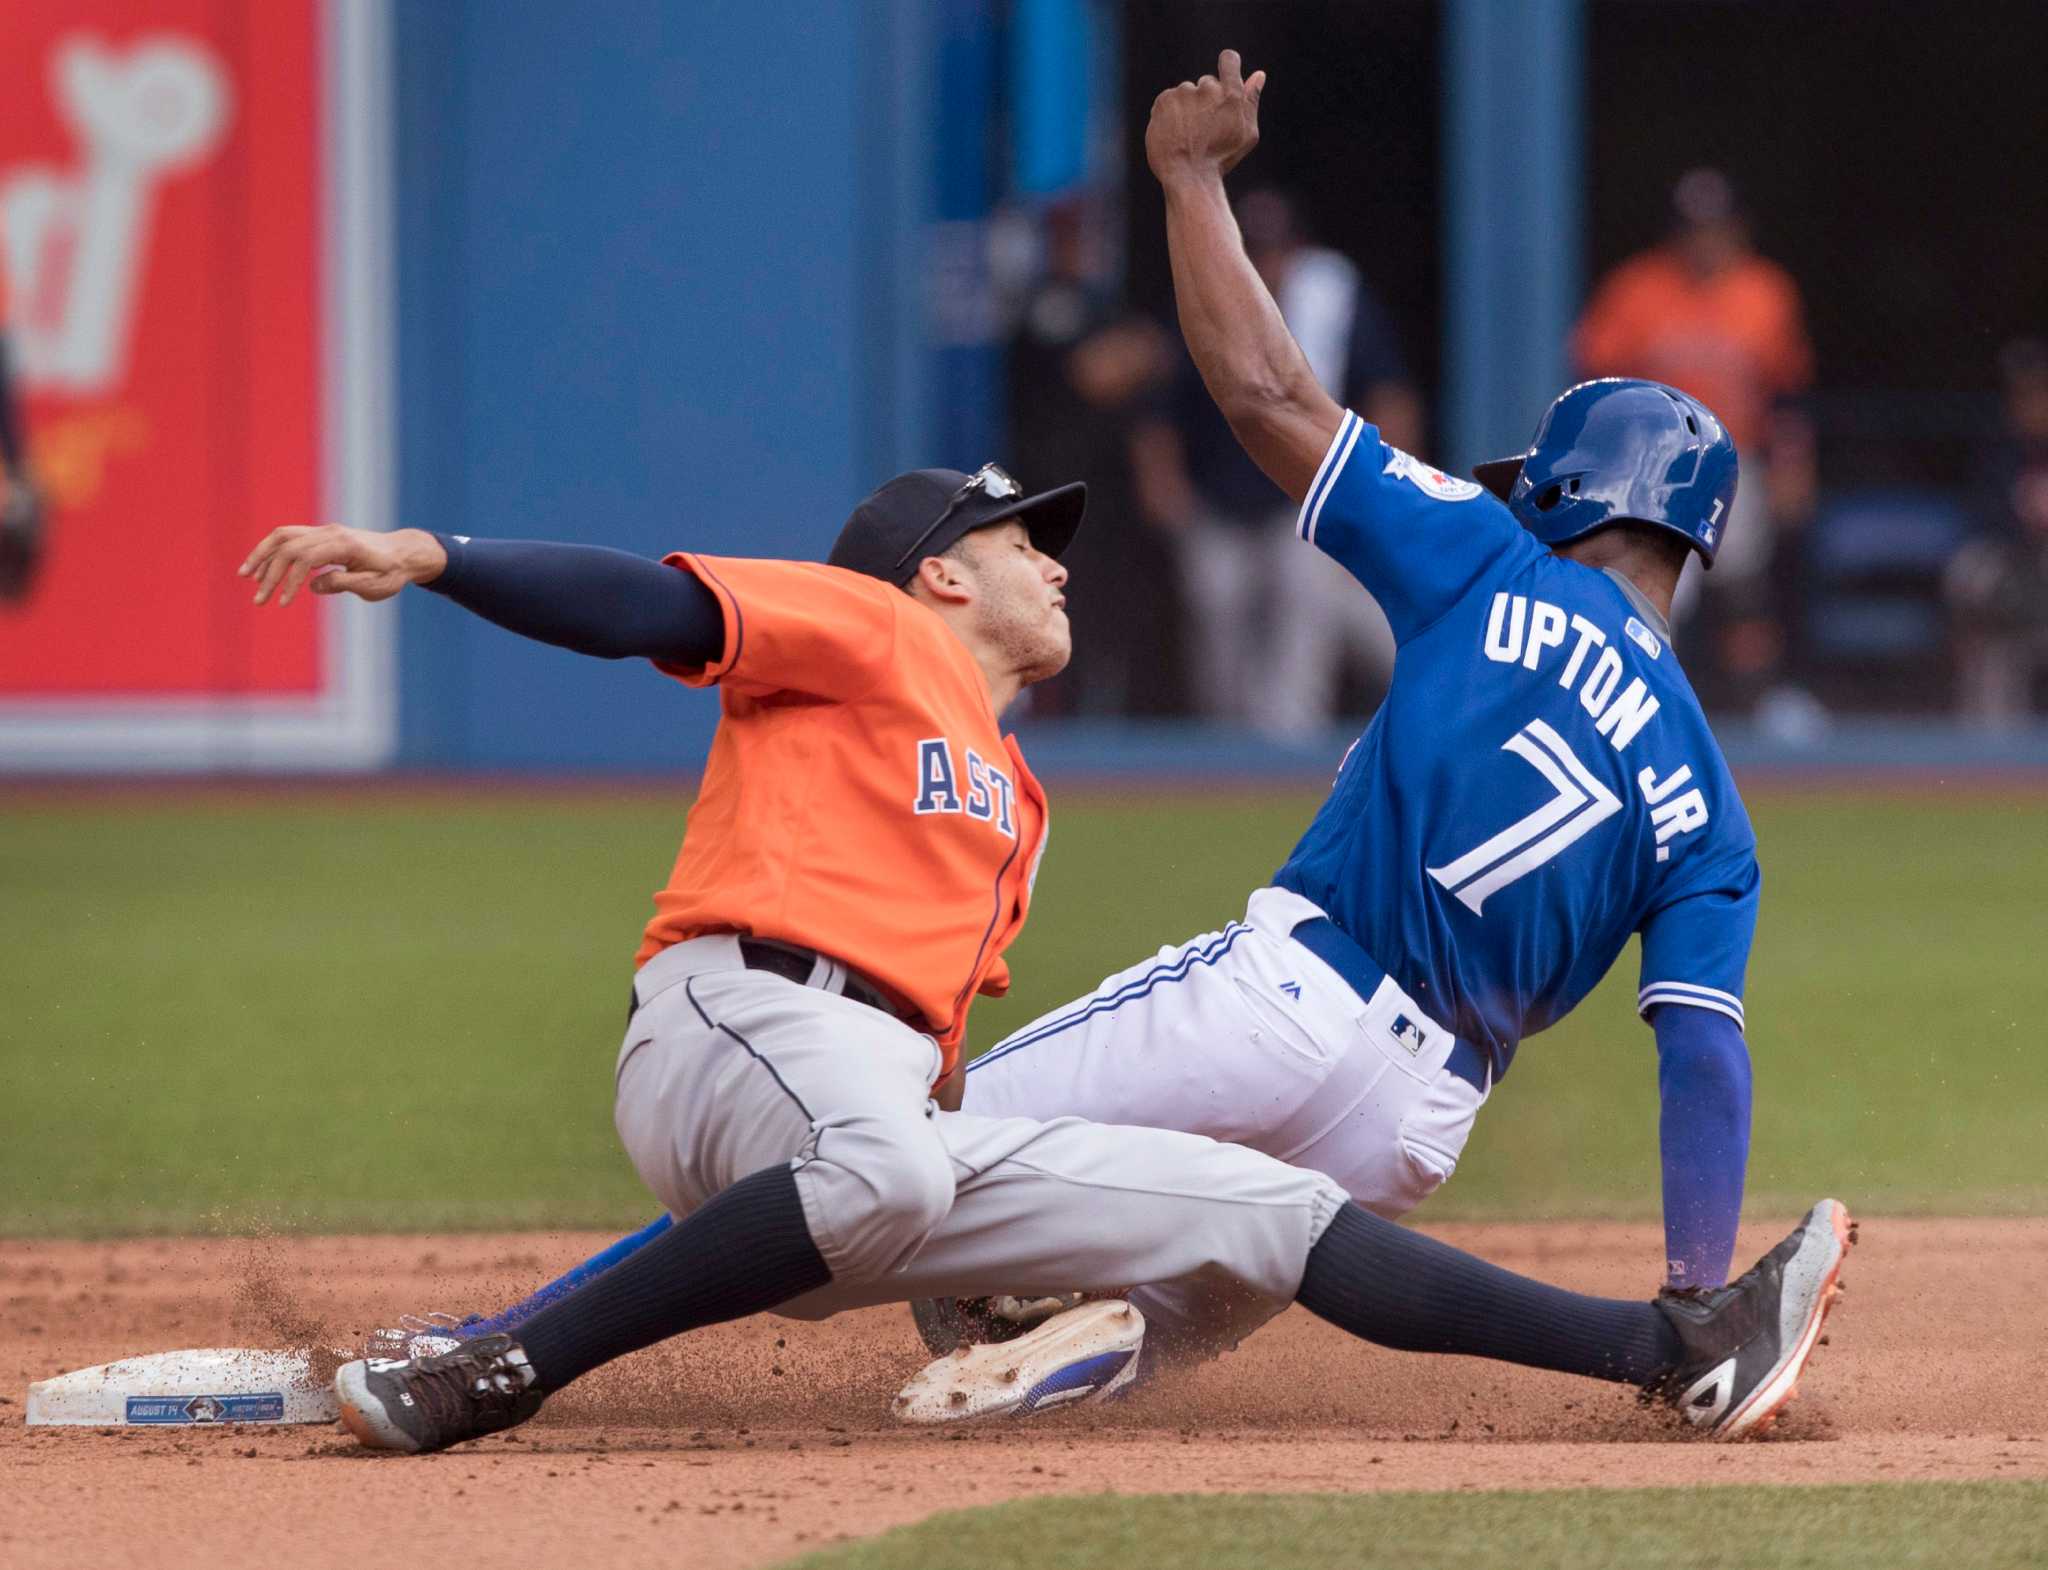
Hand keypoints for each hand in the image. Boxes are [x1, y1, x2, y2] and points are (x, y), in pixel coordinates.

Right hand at [238, 524, 445, 606]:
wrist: (403, 553)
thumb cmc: (391, 573)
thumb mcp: (374, 586)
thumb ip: (344, 584)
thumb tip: (312, 586)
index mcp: (343, 545)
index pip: (305, 559)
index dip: (290, 581)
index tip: (283, 603)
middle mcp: (330, 533)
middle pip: (288, 547)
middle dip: (269, 573)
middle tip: (258, 600)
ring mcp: (324, 531)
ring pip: (283, 536)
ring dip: (262, 555)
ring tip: (245, 576)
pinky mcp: (320, 535)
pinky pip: (289, 537)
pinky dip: (272, 550)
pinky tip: (263, 569)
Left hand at [1146, 49, 1265, 186]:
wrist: (1188, 176)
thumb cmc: (1221, 159)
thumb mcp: (1246, 134)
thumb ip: (1251, 101)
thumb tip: (1259, 75)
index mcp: (1231, 95)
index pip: (1229, 60)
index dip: (1228, 64)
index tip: (1226, 71)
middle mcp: (1207, 89)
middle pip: (1207, 84)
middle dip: (1206, 100)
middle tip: (1205, 129)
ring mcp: (1184, 93)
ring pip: (1186, 94)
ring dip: (1187, 108)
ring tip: (1188, 135)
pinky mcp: (1164, 100)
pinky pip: (1169, 100)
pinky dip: (1170, 114)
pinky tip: (1174, 133)